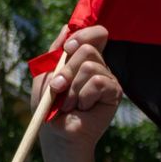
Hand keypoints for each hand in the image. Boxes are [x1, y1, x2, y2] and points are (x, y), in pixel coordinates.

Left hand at [33, 25, 121, 161]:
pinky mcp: (114, 93)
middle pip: (87, 48)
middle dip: (66, 70)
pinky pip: (98, 82)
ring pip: (90, 66)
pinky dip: (84, 96)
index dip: (81, 35)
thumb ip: (56, 51)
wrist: (56, 133)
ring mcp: (108, 79)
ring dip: (72, 88)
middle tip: (58, 88)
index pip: (94, 33)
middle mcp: (99, 65)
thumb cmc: (49, 106)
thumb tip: (66, 28)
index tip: (66, 49)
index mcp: (83, 59)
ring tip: (69, 104)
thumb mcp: (46, 75)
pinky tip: (83, 108)